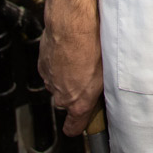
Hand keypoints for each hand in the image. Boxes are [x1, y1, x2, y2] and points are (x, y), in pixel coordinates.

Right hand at [40, 20, 103, 135]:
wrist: (72, 25)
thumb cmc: (93, 46)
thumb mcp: (108, 71)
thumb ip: (104, 87)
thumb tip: (109, 90)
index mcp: (78, 101)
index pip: (74, 126)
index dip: (78, 126)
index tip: (80, 126)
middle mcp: (60, 94)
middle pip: (67, 101)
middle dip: (78, 92)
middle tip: (92, 76)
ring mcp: (50, 79)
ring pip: (59, 84)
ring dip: (69, 76)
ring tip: (84, 59)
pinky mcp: (43, 65)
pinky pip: (53, 69)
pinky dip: (61, 63)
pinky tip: (74, 50)